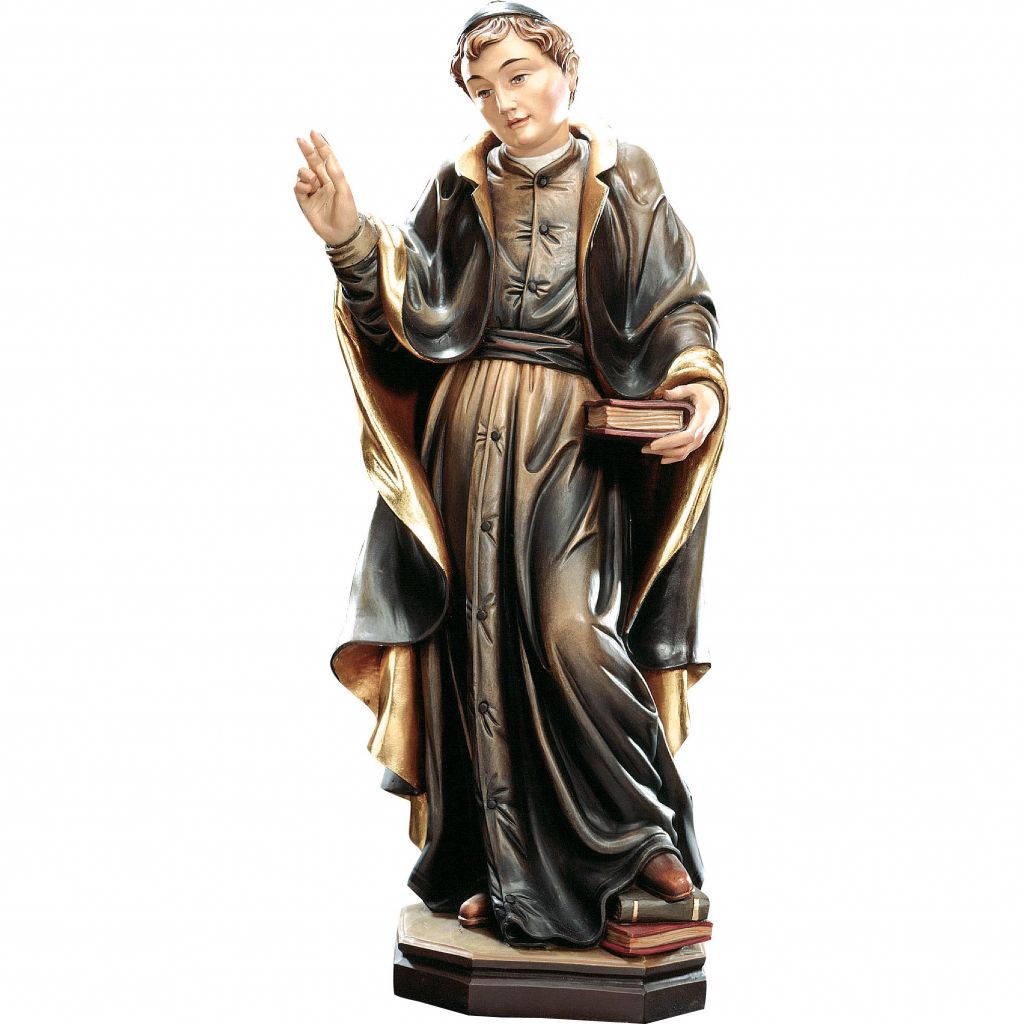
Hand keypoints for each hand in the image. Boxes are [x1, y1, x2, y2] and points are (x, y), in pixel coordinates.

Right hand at [293, 130, 359, 244]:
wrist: (342, 235)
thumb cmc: (347, 214)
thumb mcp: (345, 192)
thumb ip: (336, 174)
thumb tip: (328, 157)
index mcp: (335, 178)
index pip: (326, 158)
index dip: (320, 145)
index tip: (314, 133)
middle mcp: (323, 183)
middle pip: (313, 162)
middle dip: (307, 150)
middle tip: (300, 139)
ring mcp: (313, 192)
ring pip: (303, 174)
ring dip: (305, 173)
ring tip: (312, 181)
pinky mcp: (305, 202)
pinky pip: (298, 188)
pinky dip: (301, 185)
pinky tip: (308, 189)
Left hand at [641, 382, 720, 464]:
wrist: (715, 404)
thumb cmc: (704, 396)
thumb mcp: (695, 389)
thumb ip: (680, 391)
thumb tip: (664, 394)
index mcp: (701, 421)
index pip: (687, 437)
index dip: (670, 442)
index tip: (654, 444)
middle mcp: (701, 434)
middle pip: (682, 449)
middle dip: (662, 451)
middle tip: (644, 448)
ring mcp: (698, 441)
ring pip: (682, 454)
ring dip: (664, 454)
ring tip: (647, 450)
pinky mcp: (694, 443)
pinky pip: (684, 454)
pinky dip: (672, 458)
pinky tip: (661, 458)